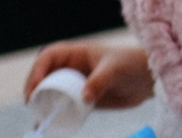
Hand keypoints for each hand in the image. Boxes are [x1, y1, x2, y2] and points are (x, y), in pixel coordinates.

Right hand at [25, 42, 154, 108]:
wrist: (149, 79)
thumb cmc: (133, 64)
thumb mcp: (116, 69)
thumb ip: (100, 80)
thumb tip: (84, 97)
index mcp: (77, 53)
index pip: (49, 57)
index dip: (37, 71)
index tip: (34, 88)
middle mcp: (73, 68)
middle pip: (44, 77)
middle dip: (34, 90)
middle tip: (32, 106)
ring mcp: (76, 84)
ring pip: (51, 94)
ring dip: (41, 106)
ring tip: (38, 120)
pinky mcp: (82, 100)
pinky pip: (64, 108)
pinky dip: (54, 117)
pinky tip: (48, 128)